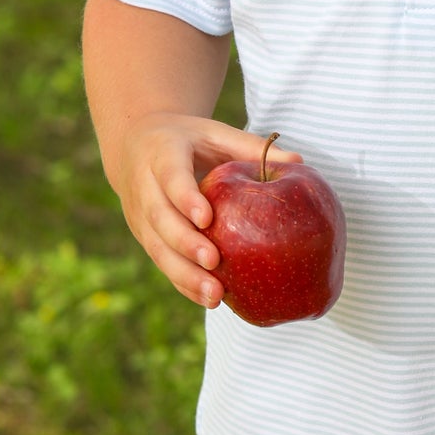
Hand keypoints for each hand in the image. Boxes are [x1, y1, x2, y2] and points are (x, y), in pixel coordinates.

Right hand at [114, 114, 300, 306]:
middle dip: (186, 244)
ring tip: (215, 295)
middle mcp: (144, 186)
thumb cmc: (189, 141)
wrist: (135, 146)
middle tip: (214, 262)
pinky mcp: (145, 238)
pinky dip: (185, 284)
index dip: (186, 198)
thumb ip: (251, 147)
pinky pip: (163, 264)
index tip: (207, 218)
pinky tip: (209, 300)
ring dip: (185, 274)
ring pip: (158, 248)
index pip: (171, 177)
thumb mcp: (215, 134)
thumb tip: (299, 160)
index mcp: (162, 153)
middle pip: (160, 218)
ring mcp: (139, 216)